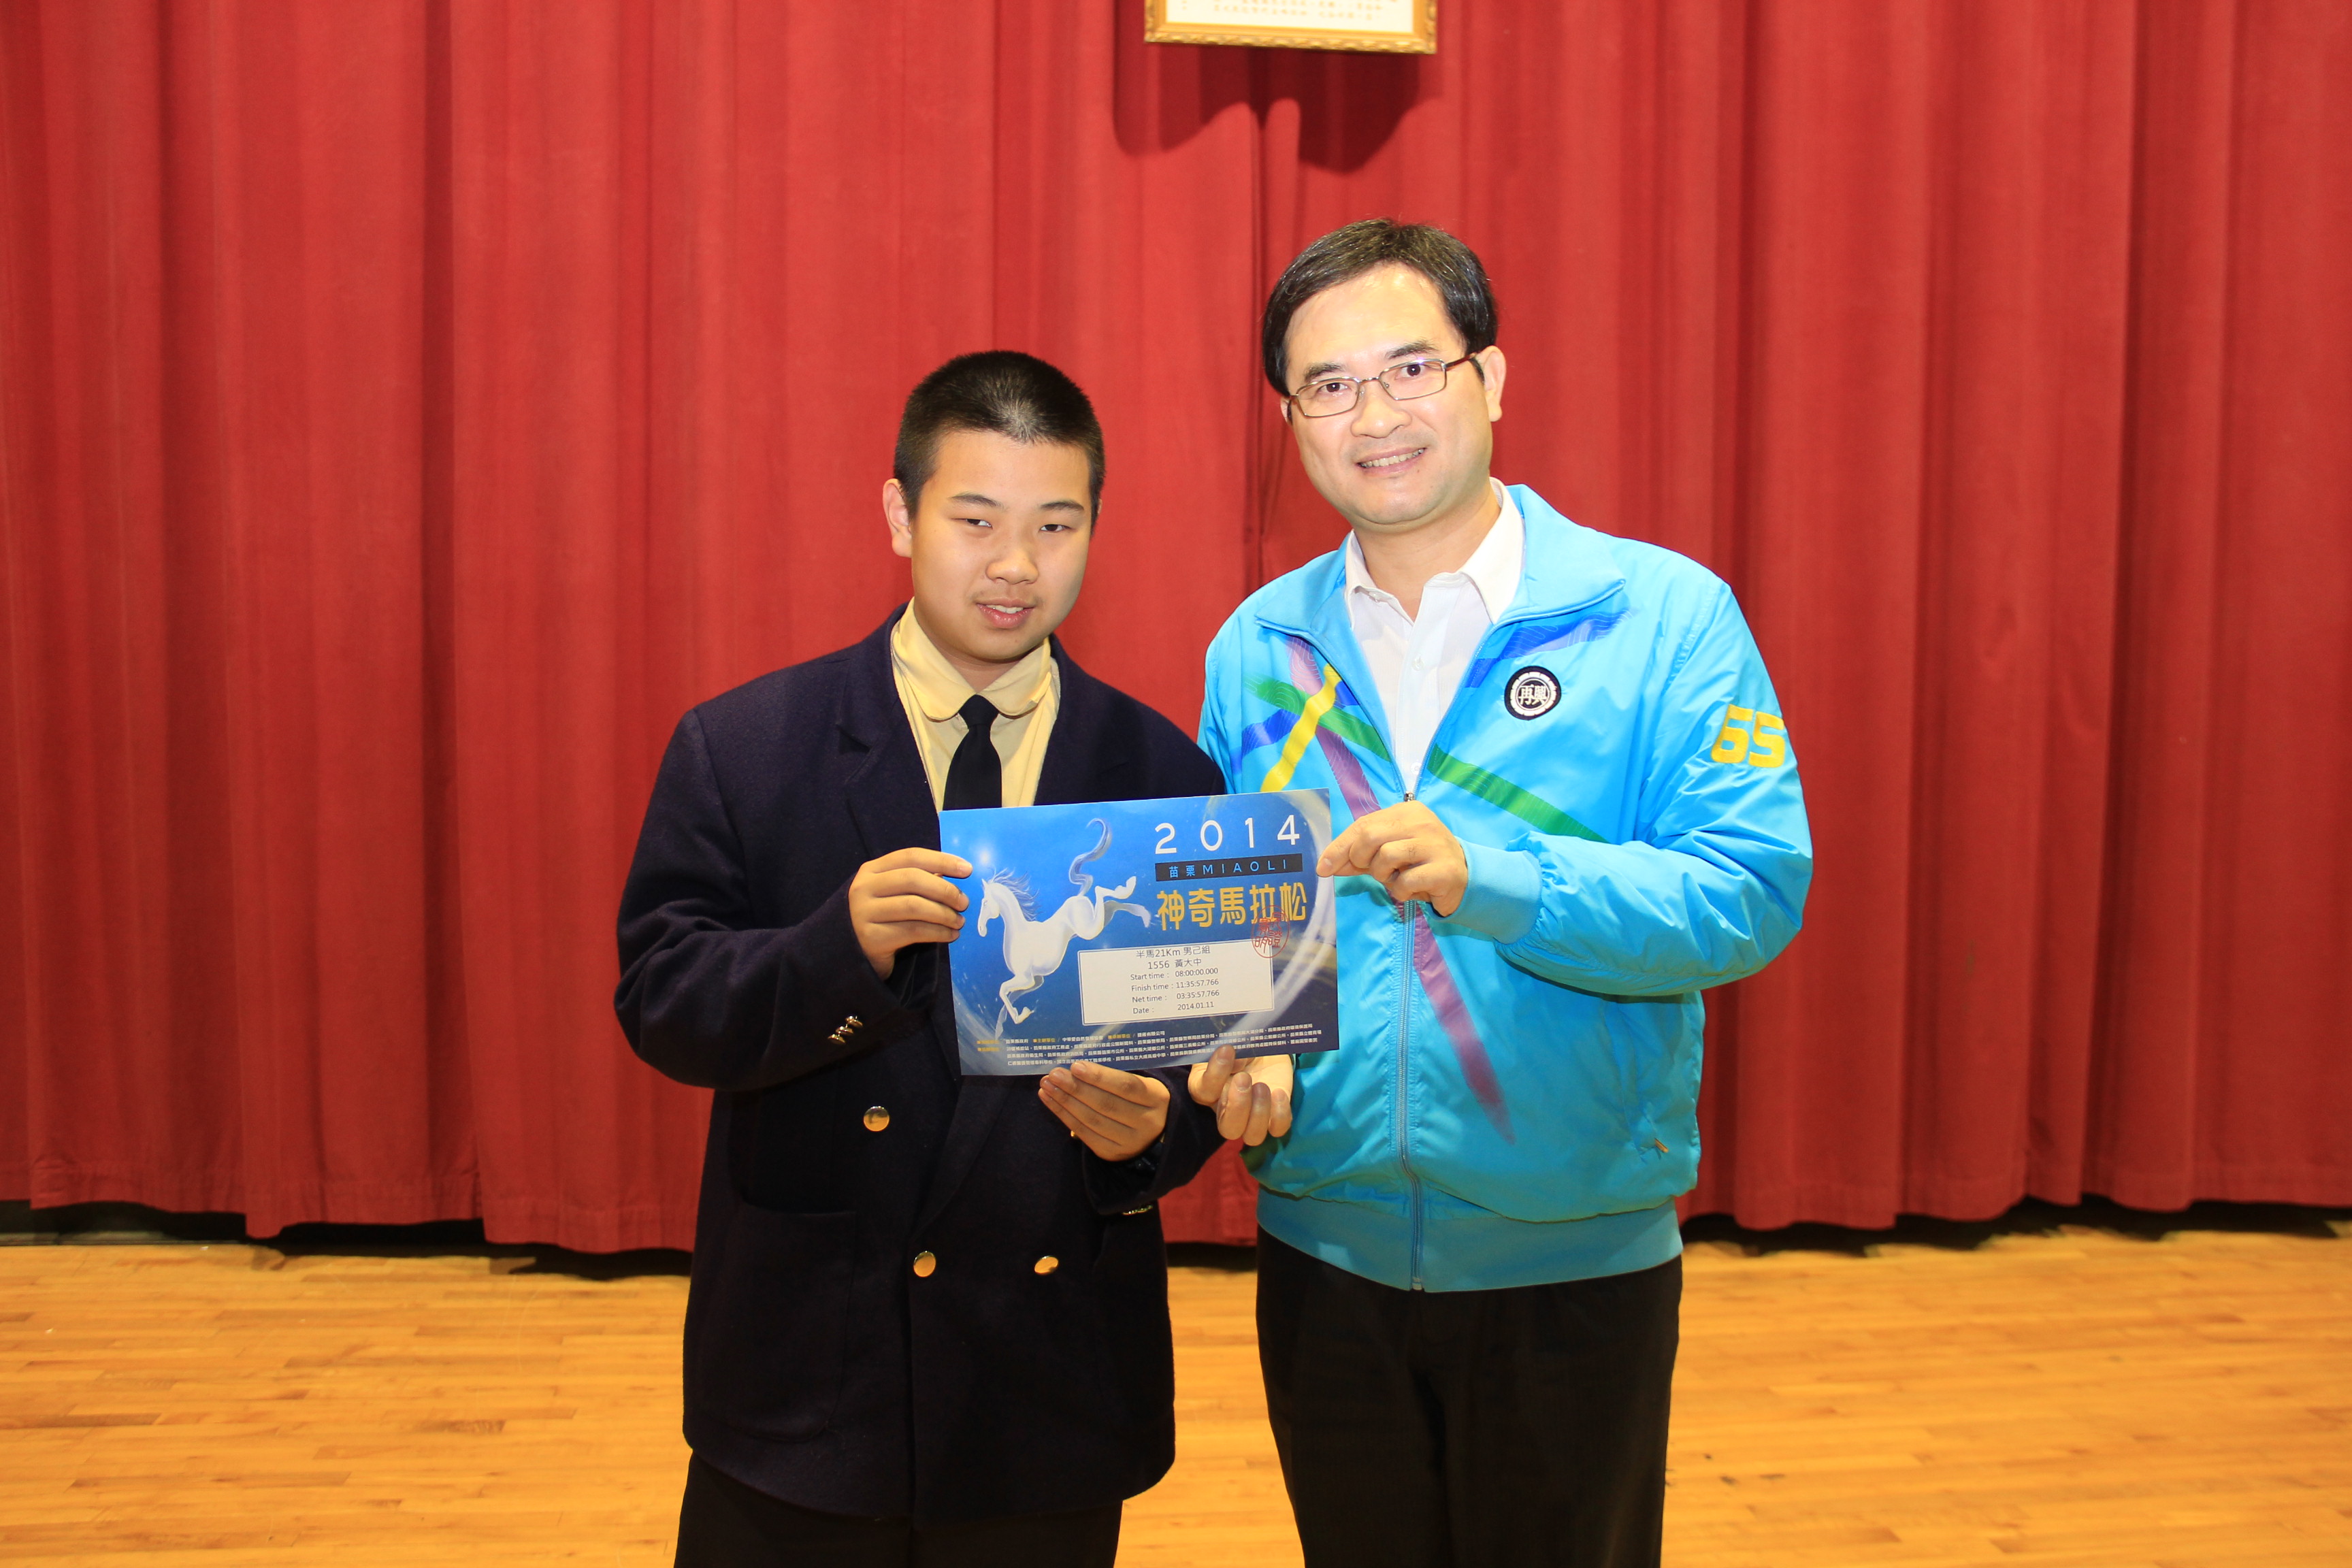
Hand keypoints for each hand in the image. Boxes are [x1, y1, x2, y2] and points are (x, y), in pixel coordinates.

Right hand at [848, 848, 970, 978]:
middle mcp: (863, 887)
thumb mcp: (896, 894)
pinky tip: (950, 935)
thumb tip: (956, 874)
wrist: (855, 952)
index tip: (967, 870)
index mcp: (871, 870)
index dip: (941, 860)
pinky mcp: (871, 937)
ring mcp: (863, 912)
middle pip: (913, 879)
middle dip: (945, 890)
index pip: (910, 856)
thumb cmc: (884, 918)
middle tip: (964, 903)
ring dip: (944, 914)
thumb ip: (920, 881)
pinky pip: (913, 931)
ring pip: (914, 906)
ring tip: (959, 921)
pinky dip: (938, 932)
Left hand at [1040, 1061, 1171, 1162]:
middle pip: (1106, 1104)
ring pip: (1092, 1120)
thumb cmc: (1141, 1098)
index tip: (1076, 1066)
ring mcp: (1130, 1141)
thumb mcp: (1141, 1082)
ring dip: (1065, 1101)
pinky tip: (1050, 1100)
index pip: (1127, 1086)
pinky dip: (1064, 1116)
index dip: (1100, 1077)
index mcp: (1157, 1098)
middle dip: (1076, 1088)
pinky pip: (1084, 1134)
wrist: (1154, 1132)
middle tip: (1054, 1074)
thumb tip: (1078, 1066)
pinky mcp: (1112, 1153)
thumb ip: (1116, 1075)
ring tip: (1047, 1086)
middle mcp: (1147, 1122)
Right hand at [1187, 1046, 1293, 1145]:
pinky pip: (1277, 1129)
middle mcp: (1226, 1109)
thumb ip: (1228, 1048)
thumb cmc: (1240, 1043)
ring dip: (1259, 1113)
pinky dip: (1280, 1114)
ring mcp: (1252, 1116)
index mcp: (1206, 1088)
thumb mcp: (1231, 1040)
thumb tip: (1234, 1057)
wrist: (1264, 1045)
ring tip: (1263, 1086)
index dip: (1215, 1073)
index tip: (1228, 1049)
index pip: (1204, 1091)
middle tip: (1244, 1078)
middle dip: (1238, 1106)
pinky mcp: (1275, 1114)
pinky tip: (1279, 1093)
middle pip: (1228, 1128)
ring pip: (1252, 1136)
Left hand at [1316, 800, 1466, 915]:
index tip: (1322, 868)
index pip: (1362, 825)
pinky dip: (1401, 891)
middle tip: (1375, 871)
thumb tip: (1327, 866)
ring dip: (1384, 877)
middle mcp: (1421, 822)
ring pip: (1386, 858)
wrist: (1465, 876)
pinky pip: (1404, 882)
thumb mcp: (1388, 854)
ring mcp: (1434, 844)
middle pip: (1370, 837)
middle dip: (1362, 860)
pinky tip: (1413, 888)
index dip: (1339, 847)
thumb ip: (1359, 857)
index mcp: (1406, 811)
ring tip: (1398, 878)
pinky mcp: (1443, 870)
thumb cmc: (1421, 862)